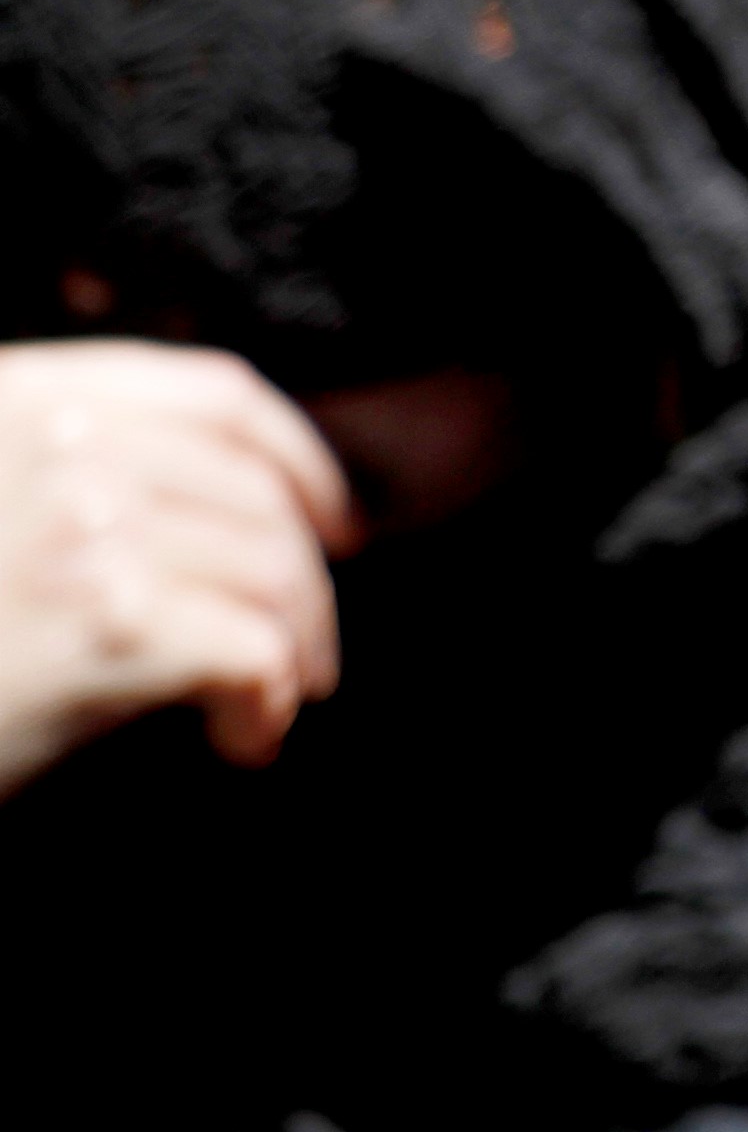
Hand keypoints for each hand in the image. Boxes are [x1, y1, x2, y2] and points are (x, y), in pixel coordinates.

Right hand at [0, 341, 356, 797]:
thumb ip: (66, 464)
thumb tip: (217, 497)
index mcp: (28, 395)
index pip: (218, 396)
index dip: (301, 462)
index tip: (333, 520)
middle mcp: (63, 445)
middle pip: (256, 495)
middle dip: (303, 579)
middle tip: (307, 645)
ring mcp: (88, 528)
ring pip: (271, 571)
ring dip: (295, 644)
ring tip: (273, 698)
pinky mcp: (110, 625)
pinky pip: (254, 651)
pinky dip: (267, 699)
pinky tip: (243, 735)